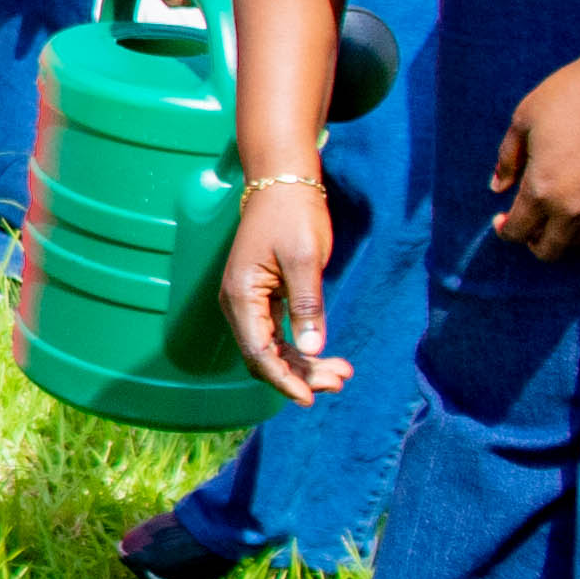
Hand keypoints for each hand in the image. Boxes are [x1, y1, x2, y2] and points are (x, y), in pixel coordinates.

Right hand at [217, 176, 350, 406]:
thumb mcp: (305, 259)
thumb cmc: (293, 215)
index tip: (311, 396)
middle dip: (300, 374)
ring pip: (272, 349)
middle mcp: (238, 304)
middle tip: (340, 381)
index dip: (284, 379)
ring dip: (303, 365)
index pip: (258, 353)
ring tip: (341, 374)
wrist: (283, 181)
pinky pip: (276, 334)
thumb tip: (311, 349)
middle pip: (264, 357)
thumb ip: (308, 305)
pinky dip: (299, 348)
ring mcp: (249, 302)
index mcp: (241, 296)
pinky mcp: (262, 297)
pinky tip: (325, 356)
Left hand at [489, 52, 579, 260]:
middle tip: (525, 223)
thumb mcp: (523, 121)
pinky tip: (574, 203)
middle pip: (549, 251)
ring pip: (577, 243)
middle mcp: (571, 206)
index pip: (518, 232)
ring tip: (550, 215)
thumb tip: (497, 187)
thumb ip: (507, 159)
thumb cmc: (567, 97)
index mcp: (541, 189)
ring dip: (559, 236)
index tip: (500, 219)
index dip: (504, 230)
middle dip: (531, 243)